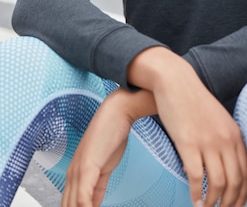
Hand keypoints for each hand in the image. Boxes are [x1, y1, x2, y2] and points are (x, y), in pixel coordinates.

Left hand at [61, 88, 155, 206]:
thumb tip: (94, 203)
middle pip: (67, 205)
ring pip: (73, 205)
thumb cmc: (112, 133)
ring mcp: (78, 170)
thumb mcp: (104, 166)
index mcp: (75, 172)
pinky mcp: (87, 167)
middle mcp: (72, 173)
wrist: (118, 111)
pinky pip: (83, 198)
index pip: (69, 203)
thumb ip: (98, 186)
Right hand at [128, 48, 246, 206]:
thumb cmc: (194, 101)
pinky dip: (196, 194)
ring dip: (213, 203)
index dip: (243, 195)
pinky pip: (196, 177)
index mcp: (235, 134)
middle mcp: (225, 139)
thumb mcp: (219, 119)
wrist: (176, 82)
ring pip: (217, 183)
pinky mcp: (189, 143)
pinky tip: (193, 200)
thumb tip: (226, 165)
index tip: (237, 206)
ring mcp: (208, 142)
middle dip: (230, 203)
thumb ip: (226, 139)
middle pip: (235, 182)